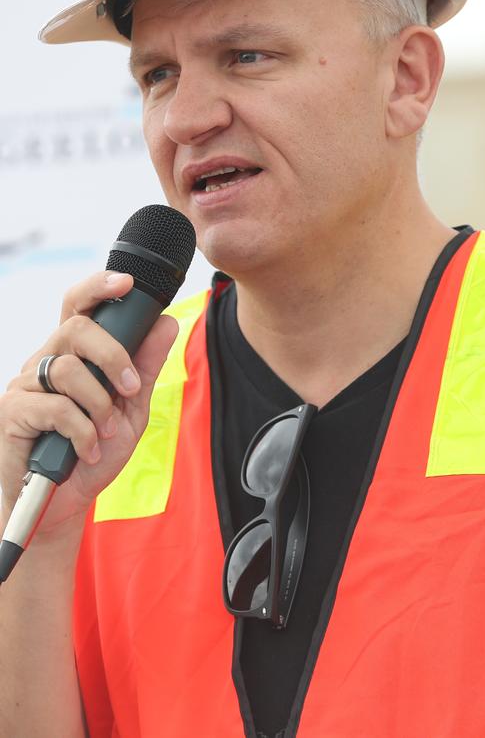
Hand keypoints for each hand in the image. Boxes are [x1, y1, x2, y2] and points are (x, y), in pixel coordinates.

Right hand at [0, 271, 177, 537]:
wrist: (63, 505)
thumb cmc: (93, 453)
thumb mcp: (130, 410)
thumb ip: (144, 368)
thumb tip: (167, 323)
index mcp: (73, 354)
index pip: (79, 305)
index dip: (99, 287)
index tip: (127, 282)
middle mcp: (47, 361)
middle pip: (77, 329)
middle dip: (113, 355)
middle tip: (128, 389)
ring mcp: (26, 385)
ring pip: (68, 369)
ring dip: (99, 404)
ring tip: (106, 432)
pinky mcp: (13, 413)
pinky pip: (55, 408)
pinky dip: (83, 432)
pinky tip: (89, 450)